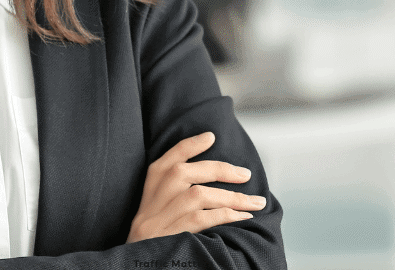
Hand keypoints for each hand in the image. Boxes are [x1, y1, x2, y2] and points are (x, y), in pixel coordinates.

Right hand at [127, 131, 265, 242]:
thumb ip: (177, 188)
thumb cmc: (156, 235)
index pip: (170, 157)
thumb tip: (218, 172)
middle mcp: (155, 198)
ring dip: (232, 197)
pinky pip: (203, 219)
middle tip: (246, 174)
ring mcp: (161, 217)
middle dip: (221, 170)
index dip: (191, 144)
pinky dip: (227, 216)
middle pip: (185, 171)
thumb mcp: (159, 206)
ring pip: (198, 195)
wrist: (138, 264)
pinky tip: (243, 217)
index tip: (211, 136)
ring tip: (256, 202)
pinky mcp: (172, 235)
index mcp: (152, 185)